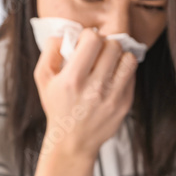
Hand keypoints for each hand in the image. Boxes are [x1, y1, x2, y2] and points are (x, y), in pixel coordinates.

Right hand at [34, 30, 137, 159]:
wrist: (73, 142)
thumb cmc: (57, 107)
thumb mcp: (43, 79)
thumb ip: (50, 51)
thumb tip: (66, 33)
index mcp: (73, 79)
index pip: (93, 39)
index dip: (89, 36)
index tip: (85, 44)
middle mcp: (95, 88)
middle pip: (113, 46)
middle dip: (105, 45)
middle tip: (98, 54)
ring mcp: (113, 97)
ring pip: (128, 59)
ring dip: (119, 56)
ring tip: (109, 63)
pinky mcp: (125, 104)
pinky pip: (132, 75)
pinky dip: (123, 72)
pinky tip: (112, 77)